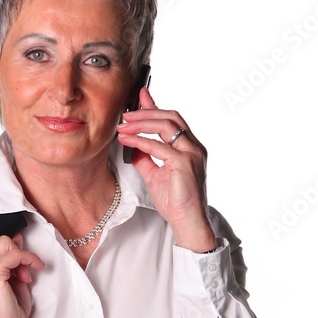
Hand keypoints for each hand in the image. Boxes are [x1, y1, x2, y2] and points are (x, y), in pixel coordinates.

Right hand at [0, 228, 44, 317]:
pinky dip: (29, 259)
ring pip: (6, 242)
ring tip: (26, 276)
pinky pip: (14, 254)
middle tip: (23, 270)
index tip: (15, 245)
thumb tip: (17, 239)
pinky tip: (35, 269)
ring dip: (23, 256)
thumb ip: (12, 259)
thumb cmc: (7, 313)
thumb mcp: (12, 279)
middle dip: (16, 250)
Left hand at [116, 87, 215, 251]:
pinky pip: (159, 146)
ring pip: (167, 125)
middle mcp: (193, 147)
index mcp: (190, 148)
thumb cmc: (175, 203)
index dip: (155, 106)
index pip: (172, 120)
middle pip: (170, 117)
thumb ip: (145, 158)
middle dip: (146, 111)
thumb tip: (132, 145)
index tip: (140, 95)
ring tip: (123, 124)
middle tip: (125, 113)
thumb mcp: (155, 176)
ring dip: (142, 122)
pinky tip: (127, 140)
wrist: (188, 222)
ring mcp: (191, 154)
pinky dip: (140, 141)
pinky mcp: (184, 164)